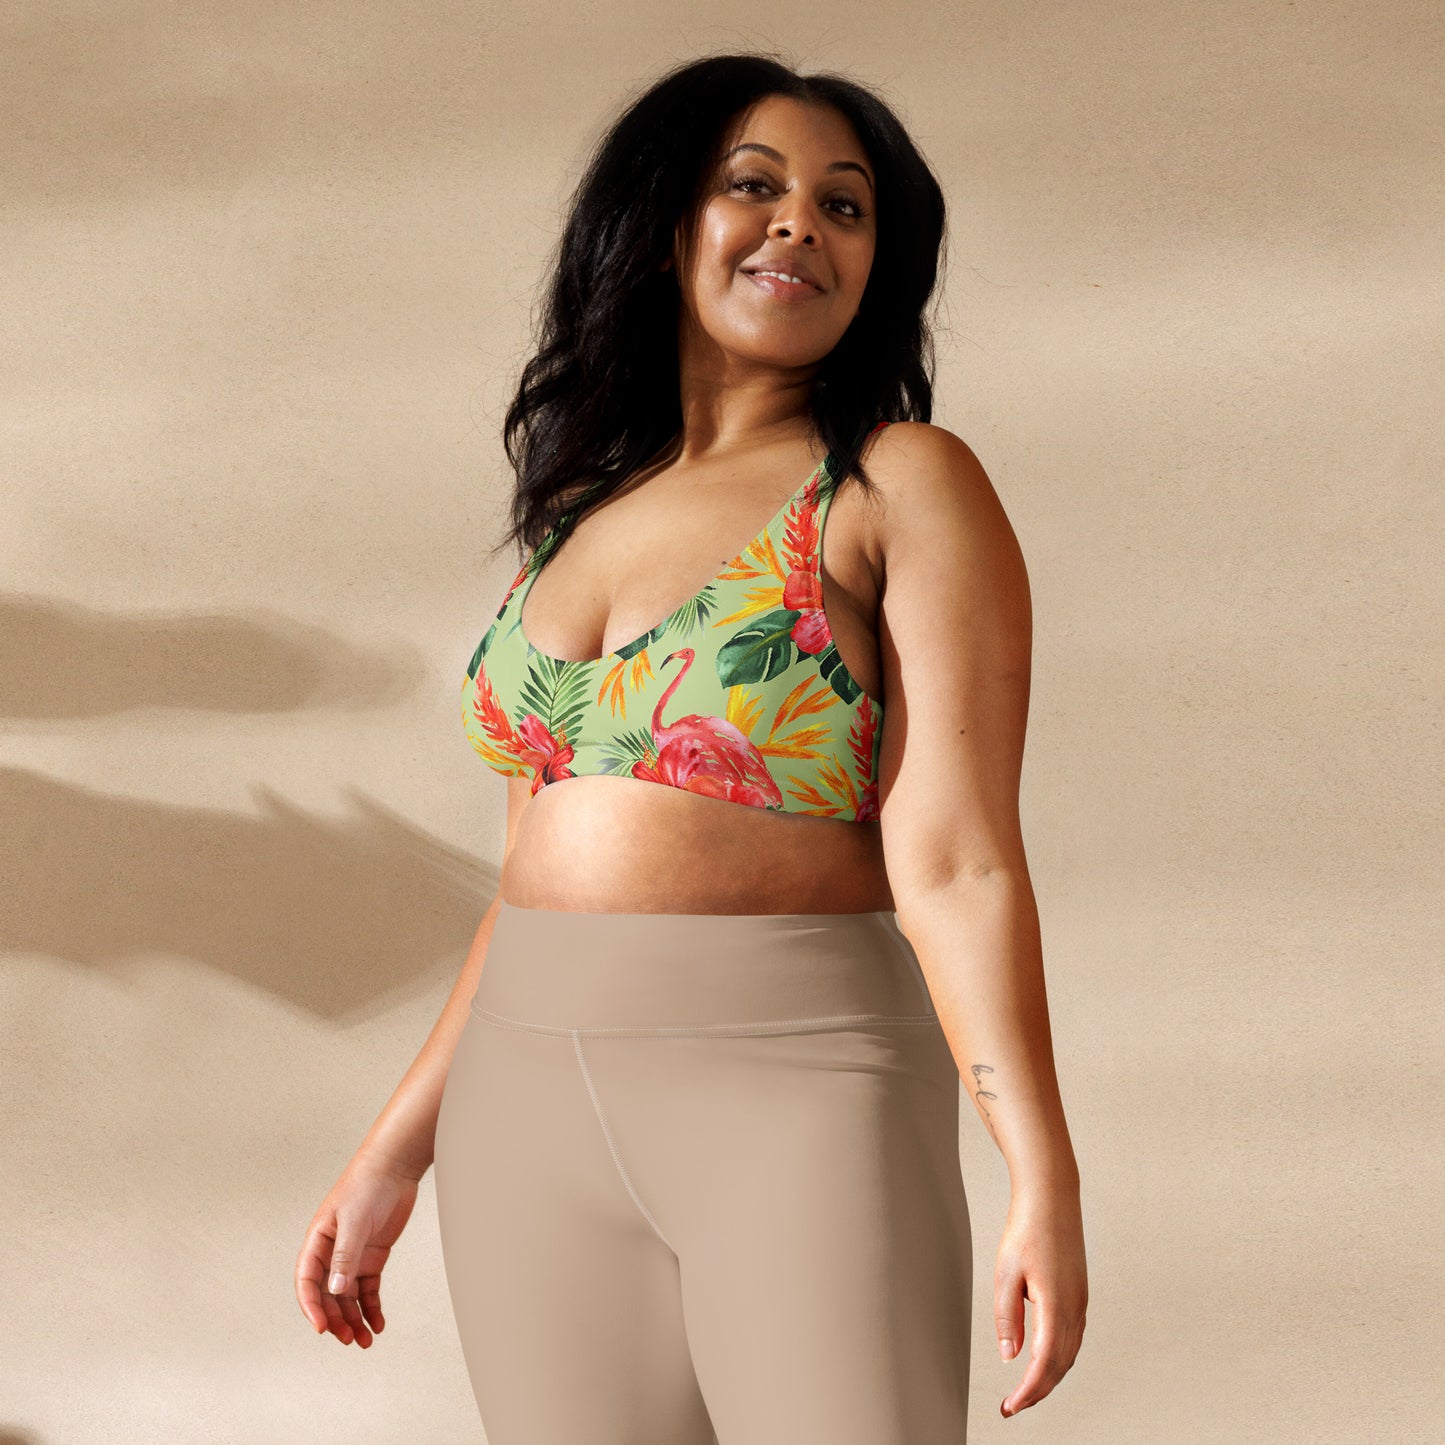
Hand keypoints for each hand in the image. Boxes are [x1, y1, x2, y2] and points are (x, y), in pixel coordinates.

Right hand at [295, 1153, 420, 1346]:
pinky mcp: (372, 1257)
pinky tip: (378, 1323)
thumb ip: (345, 1256)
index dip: (312, 1307)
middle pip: (328, 1296)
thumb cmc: (367, 1185)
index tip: (322, 1327)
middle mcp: (332, 1253)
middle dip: (336, 1320)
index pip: (307, 1282)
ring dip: (354, 1319)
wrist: (394, 1168)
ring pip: (348, 1298)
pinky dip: (372, 1308)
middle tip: (350, 1339)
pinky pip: (368, 1289)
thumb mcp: (354, 1221)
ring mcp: (353, 1257)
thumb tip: (336, 1291)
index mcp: (317, 1242)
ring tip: (365, 1340)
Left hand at [994, 1187, 1087, 1417]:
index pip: (1044, 1363)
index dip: (1028, 1391)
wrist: (1052, 1198)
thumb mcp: (1006, 1273)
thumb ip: (1006, 1318)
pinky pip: (1073, 1337)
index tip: (1010, 1406)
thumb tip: (1009, 1356)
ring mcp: (1080, 1301)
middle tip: (1013, 1405)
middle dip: (1037, 1391)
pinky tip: (1044, 1360)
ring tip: (1026, 1389)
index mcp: (1056, 1305)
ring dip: (1049, 1376)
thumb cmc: (1028, 1229)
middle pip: (1059, 1365)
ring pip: (1069, 1354)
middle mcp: (1075, 1308)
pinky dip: (1059, 1358)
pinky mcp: (1079, 1294)